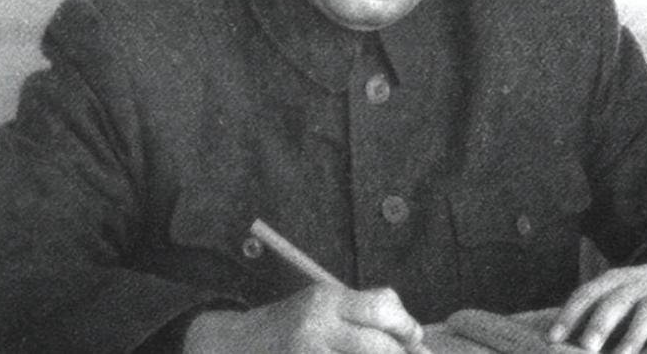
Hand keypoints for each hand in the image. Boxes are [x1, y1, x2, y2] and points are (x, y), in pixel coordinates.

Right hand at [183, 283, 429, 353]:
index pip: (383, 308)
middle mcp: (317, 325)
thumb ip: (361, 313)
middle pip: (381, 347)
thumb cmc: (288, 325)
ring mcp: (309, 353)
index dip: (407, 327)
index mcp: (327, 298)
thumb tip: (413, 336)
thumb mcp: (322, 305)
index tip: (414, 339)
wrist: (233, 345)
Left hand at [547, 254, 646, 353]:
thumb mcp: (615, 294)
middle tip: (586, 347)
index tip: (552, 339)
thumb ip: (591, 314)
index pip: (587, 294)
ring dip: (632, 337)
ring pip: (646, 315)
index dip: (569, 316)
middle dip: (600, 325)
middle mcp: (636, 286)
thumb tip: (557, 344)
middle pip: (615, 302)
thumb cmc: (636, 297)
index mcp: (613, 280)